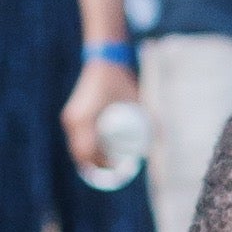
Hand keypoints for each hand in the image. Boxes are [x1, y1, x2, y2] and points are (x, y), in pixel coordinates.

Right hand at [64, 53, 138, 175]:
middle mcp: (73, 121)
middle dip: (96, 166)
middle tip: (116, 169)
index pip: (88, 152)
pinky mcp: (73, 118)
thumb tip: (160, 138)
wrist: (105, 61)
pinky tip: (102, 154)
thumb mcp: (135, 99)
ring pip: (78, 149)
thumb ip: (148, 118)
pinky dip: (89, 149)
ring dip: (91, 159)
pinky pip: (78, 140)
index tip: (118, 167)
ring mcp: (71, 119)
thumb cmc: (120, 80)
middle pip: (81, 154)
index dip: (102, 165)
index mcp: (83, 119)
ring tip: (110, 163)